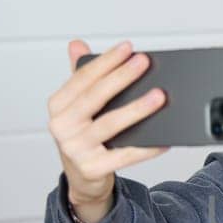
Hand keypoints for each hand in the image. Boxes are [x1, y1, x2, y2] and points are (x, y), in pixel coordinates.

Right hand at [47, 40, 168, 219]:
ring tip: (159, 96)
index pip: (82, 78)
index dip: (106, 61)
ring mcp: (75, 149)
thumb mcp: (77, 106)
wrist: (82, 178)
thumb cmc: (84, 134)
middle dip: (122, 77)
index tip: (128, 47)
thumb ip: (79, 76)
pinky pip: (125, 156)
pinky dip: (146, 147)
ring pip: (110, 124)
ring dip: (136, 109)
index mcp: (58, 106)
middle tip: (144, 63)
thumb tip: (77, 44)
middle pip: (95, 97)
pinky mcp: (92, 169)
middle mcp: (61, 126)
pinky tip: (164, 138)